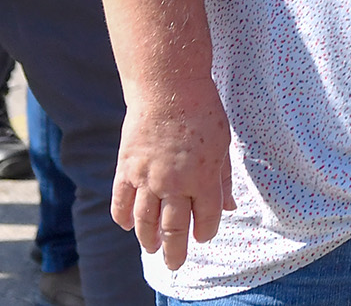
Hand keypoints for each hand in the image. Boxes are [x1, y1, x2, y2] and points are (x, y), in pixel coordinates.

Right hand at [112, 78, 234, 269]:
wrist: (168, 87)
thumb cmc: (203, 112)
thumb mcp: (223, 145)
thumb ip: (223, 179)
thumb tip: (230, 207)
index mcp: (204, 178)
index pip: (205, 219)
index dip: (204, 232)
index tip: (202, 236)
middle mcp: (175, 184)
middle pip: (173, 229)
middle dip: (175, 250)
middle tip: (174, 263)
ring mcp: (148, 178)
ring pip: (145, 221)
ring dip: (148, 239)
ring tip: (151, 249)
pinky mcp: (127, 168)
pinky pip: (121, 201)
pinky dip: (122, 217)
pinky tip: (126, 226)